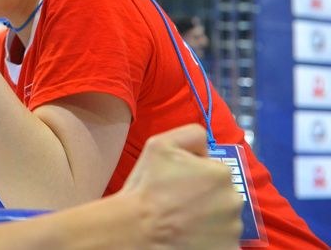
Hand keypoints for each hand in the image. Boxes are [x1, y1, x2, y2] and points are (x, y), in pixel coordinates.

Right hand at [119, 124, 241, 248]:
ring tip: (183, 221)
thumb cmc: (147, 186)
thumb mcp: (160, 144)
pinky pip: (223, 241)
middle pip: (222, 195)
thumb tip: (206, 148)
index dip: (195, 176)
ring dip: (209, 219)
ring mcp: (233, 229)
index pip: (214, 171)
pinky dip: (211, 240)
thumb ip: (191, 134)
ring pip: (224, 219)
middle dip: (206, 198)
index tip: (177, 184)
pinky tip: (190, 236)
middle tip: (179, 203)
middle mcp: (234, 200)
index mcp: (221, 173)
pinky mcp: (229, 249)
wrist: (138, 229)